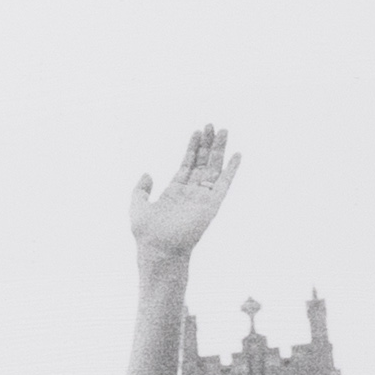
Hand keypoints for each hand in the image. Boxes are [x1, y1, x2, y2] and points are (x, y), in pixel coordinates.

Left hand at [129, 124, 240, 264]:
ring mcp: (202, 198)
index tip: (197, 131)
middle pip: (202, 163)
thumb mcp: (138, 206)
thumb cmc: (147, 234)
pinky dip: (231, 170)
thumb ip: (141, 190)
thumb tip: (147, 174)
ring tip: (223, 130)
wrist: (158, 249)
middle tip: (212, 125)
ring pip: (214, 169)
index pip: (187, 165)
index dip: (192, 148)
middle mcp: (191, 193)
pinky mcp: (212, 205)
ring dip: (219, 150)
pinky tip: (237, 155)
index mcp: (175, 192)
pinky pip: (224, 184)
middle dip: (207, 144)